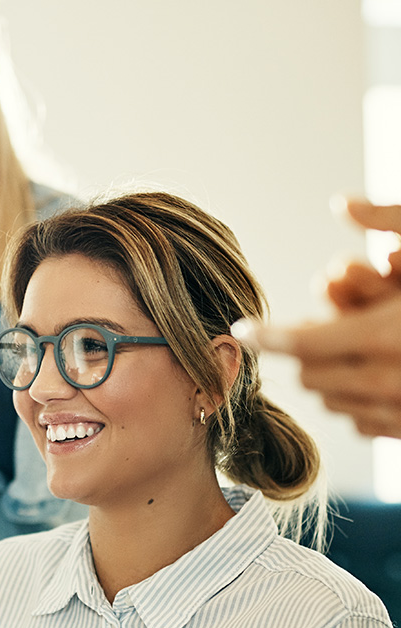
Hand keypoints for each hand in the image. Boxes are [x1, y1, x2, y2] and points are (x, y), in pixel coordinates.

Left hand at [252, 198, 400, 438]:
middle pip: (311, 376)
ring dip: (329, 376)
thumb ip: (392, 220)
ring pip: (335, 402)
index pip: (303, 343)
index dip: (266, 336)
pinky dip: (359, 401)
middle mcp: (394, 380)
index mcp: (390, 334)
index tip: (242, 330)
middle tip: (313, 327)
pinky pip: (367, 424)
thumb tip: (341, 203)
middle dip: (304, 352)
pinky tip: (377, 374)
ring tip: (350, 346)